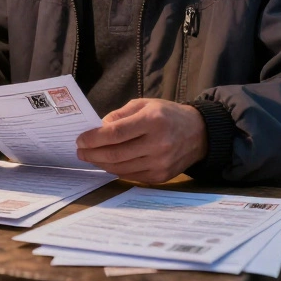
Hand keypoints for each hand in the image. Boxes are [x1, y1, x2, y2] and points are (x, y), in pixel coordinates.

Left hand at [76, 99, 207, 183]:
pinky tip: (109, 163)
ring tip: (91, 157)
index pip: (115, 133)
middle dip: (92, 153)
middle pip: (114, 153)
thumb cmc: (169, 115)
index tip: (80, 139)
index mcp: (153, 120)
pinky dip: (116, 170)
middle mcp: (157, 143)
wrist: (199, 133)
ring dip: (101, 163)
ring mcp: (160, 162)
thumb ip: (121, 115)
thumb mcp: (146, 104)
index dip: (93, 138)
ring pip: (120, 168)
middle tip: (80, 151)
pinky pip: (131, 176)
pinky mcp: (161, 176)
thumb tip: (98, 128)